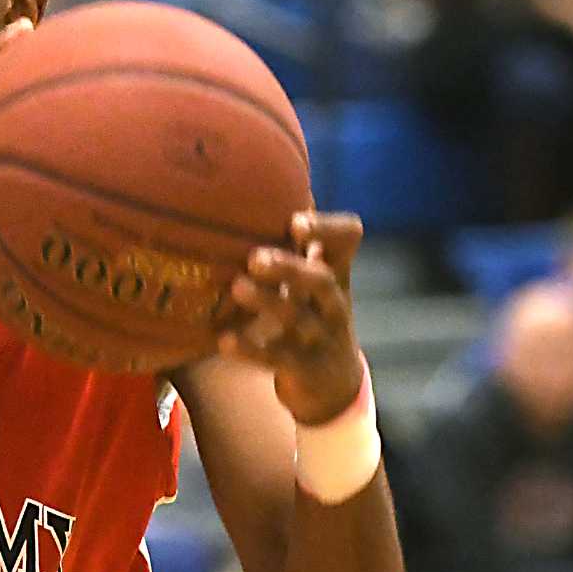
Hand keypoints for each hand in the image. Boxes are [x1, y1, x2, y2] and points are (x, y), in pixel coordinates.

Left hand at [216, 210, 364, 424]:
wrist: (332, 384)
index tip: (295, 221)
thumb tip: (254, 187)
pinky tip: (224, 340)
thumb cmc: (311, 315)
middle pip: (322, 280)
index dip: (327, 228)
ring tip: (237, 287)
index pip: (348, 239)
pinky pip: (276, 358)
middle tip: (255, 258)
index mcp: (335, 272)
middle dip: (290, 267)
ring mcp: (321, 336)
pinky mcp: (303, 367)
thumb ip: (294, 244)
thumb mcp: (310, 280)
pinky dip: (250, 349)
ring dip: (267, 301)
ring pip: (298, 318)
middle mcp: (333, 302)